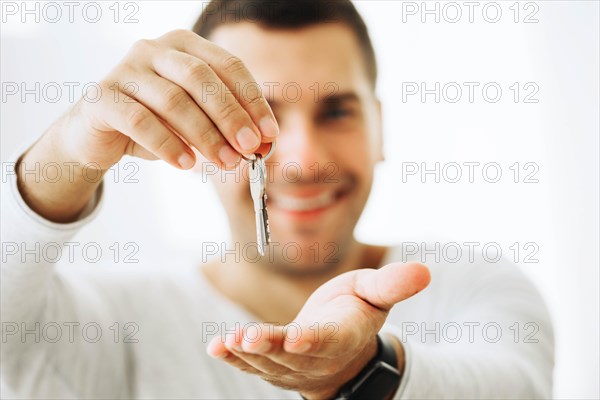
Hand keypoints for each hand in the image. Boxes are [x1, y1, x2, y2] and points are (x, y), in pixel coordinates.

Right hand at [17, 29, 276, 221]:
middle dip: (231, 116)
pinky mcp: (102, 97)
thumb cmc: (155, 124)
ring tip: (226, 163)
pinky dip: (167, 145)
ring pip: (173, 100)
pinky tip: (186, 164)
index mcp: (184, 46)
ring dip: (205, 136)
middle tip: (250, 149)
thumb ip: (224, 128)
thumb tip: (261, 146)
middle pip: (202, 78)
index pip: (228, 66)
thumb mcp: (196, 123)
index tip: (269, 134)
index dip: (253, 100)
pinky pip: (139, 120)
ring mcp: (126, 70)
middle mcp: (155, 49)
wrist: (98, 135)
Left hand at [206, 262, 429, 398]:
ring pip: (268, 364)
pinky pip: (252, 365)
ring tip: (228, 342)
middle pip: (292, 356)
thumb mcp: (375, 294)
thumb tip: (424, 269)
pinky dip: (234, 358)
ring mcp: (291, 366)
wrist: (341, 349)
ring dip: (246, 354)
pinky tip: (217, 347)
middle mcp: (315, 356)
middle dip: (270, 348)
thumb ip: (392, 284)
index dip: (312, 341)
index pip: (328, 341)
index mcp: (342, 336)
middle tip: (249, 338)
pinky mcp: (271, 365)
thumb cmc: (355, 313)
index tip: (296, 337)